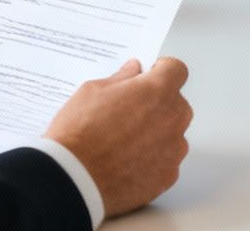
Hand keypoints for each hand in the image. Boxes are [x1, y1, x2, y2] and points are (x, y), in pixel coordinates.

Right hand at [44, 57, 193, 217]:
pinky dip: (153, 159)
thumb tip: (133, 72)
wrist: (73, 179)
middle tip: (129, 112)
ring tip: (125, 142)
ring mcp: (173, 149)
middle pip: (176, 103)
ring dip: (157, 133)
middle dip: (158, 104)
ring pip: (173, 133)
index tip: (148, 76)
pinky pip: (167, 160)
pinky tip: (128, 162)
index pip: (176, 70)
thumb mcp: (92, 91)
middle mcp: (172, 118)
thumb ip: (121, 78)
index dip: (161, 71)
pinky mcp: (167, 175)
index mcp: (157, 91)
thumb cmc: (79, 134)